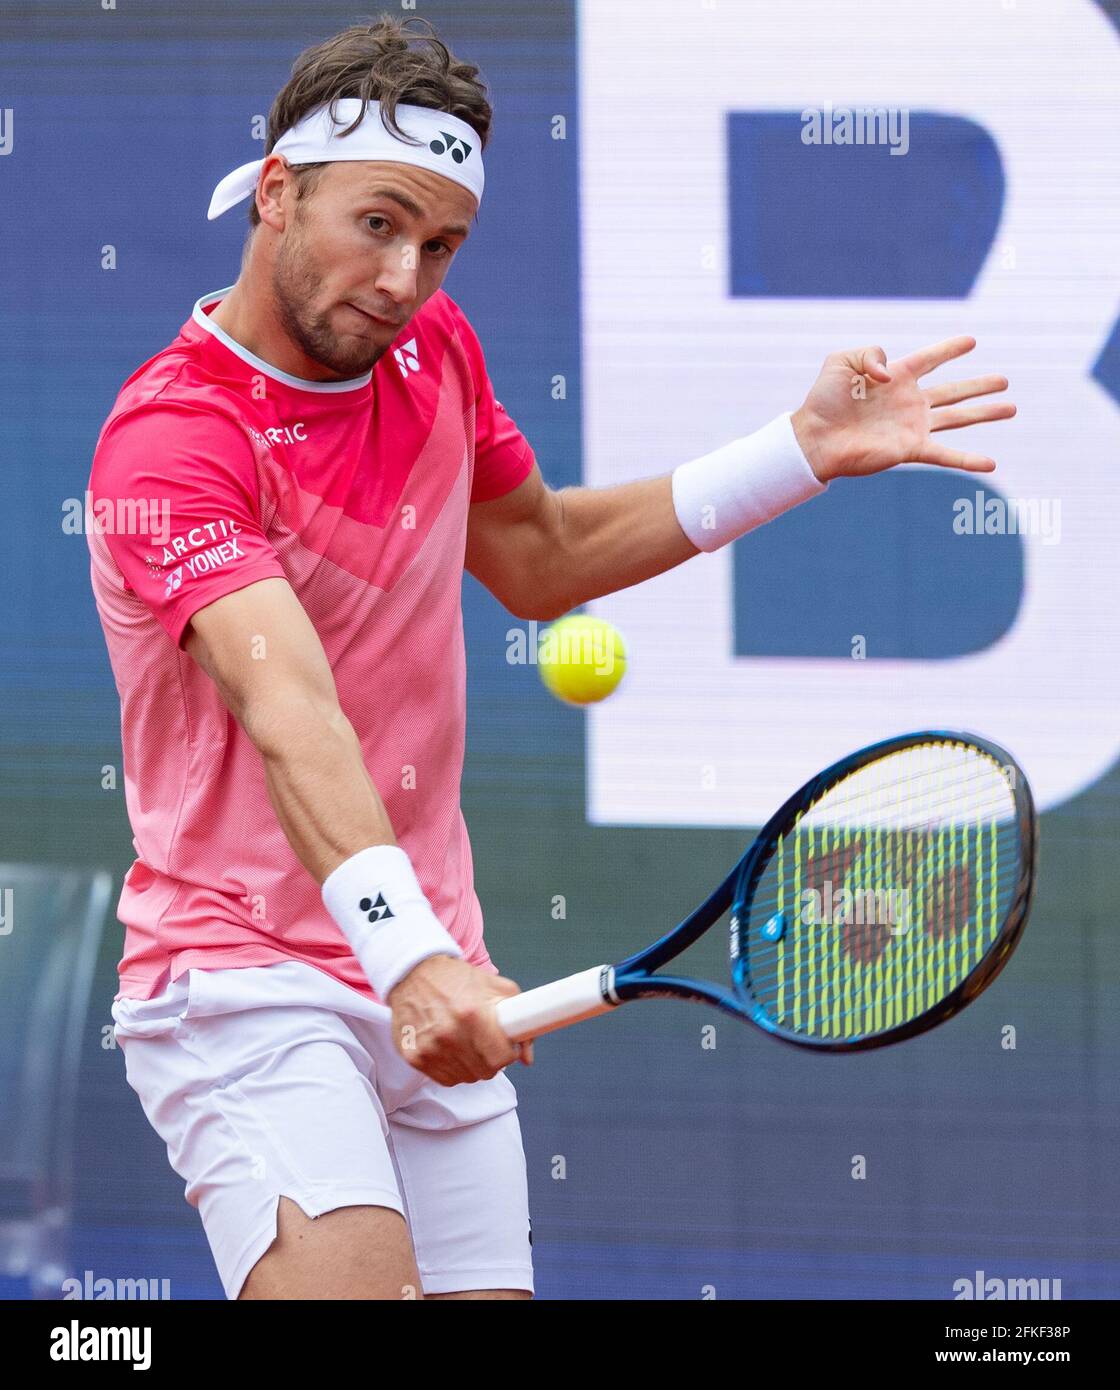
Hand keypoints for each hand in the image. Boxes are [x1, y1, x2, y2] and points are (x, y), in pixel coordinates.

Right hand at [387, 955, 533, 1084]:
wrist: (412, 973)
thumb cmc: (456, 978)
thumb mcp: (495, 987)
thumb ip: (520, 1017)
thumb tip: (527, 1057)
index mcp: (472, 1014)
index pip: (501, 1058)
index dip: (508, 1053)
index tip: (506, 1046)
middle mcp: (449, 1034)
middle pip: (485, 1071)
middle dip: (491, 1059)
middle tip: (485, 1042)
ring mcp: (430, 1048)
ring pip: (466, 1078)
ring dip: (471, 1065)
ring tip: (465, 1041)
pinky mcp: (414, 1057)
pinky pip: (445, 1079)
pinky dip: (452, 1068)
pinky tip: (450, 1048)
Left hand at [790, 337, 1015, 483]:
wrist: (814, 438)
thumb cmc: (823, 400)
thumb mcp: (842, 360)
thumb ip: (872, 355)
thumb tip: (892, 376)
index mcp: (896, 378)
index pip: (930, 359)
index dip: (949, 350)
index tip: (971, 341)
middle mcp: (909, 402)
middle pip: (953, 391)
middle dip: (979, 386)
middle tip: (1005, 380)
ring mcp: (912, 426)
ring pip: (957, 418)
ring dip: (985, 413)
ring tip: (1011, 408)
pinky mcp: (909, 449)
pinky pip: (945, 455)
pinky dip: (968, 460)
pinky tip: (991, 463)